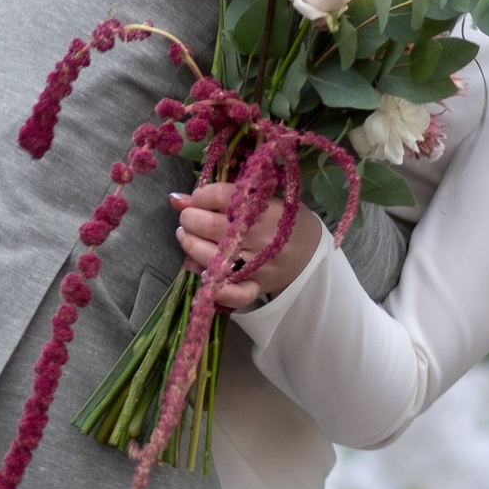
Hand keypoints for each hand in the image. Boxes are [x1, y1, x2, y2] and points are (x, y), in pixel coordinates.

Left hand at [170, 183, 323, 310]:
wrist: (312, 252)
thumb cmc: (283, 220)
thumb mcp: (261, 199)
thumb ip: (221, 197)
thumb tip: (176, 198)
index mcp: (265, 207)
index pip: (222, 197)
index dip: (200, 196)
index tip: (197, 198)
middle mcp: (262, 235)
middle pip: (211, 226)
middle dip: (190, 219)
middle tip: (187, 218)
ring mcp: (259, 264)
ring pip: (213, 257)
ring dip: (190, 245)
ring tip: (186, 237)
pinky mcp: (257, 286)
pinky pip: (234, 293)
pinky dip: (215, 287)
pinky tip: (204, 274)